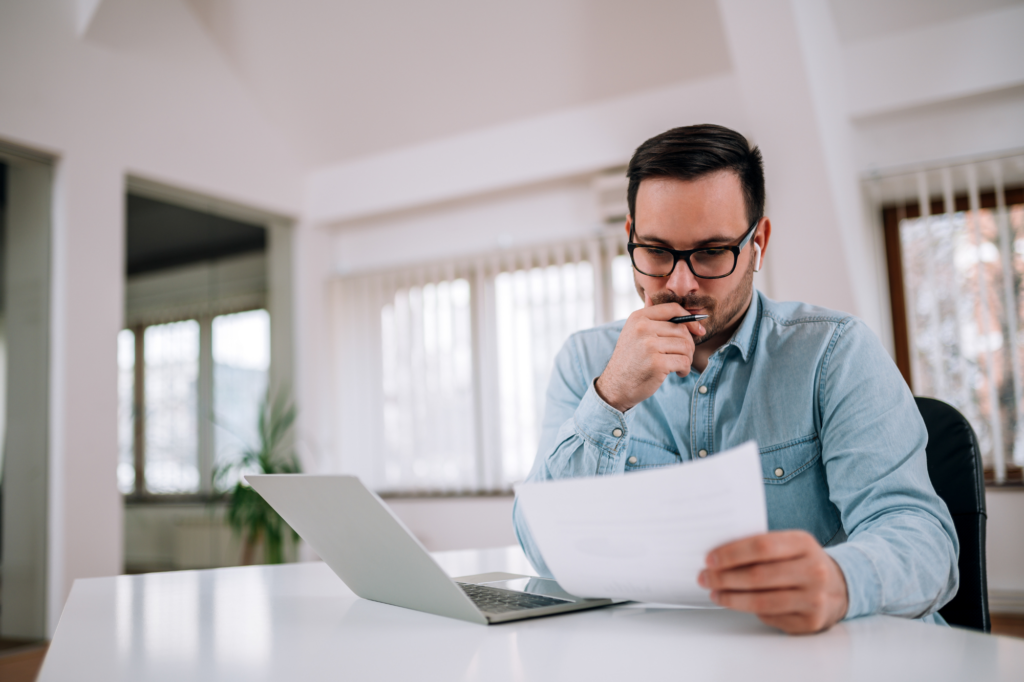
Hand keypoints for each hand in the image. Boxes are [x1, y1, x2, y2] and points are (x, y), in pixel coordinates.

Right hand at [595, 303, 704, 411]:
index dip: (690, 319)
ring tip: (679, 365)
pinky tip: (677, 373)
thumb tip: (650, 294)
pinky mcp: (656, 363)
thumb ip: (645, 315)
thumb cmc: (629, 360)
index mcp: (638, 318)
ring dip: (688, 358)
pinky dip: (684, 369)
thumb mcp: (632, 332)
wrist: (616, 386)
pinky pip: (684, 361)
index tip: (698, 330)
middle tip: (683, 356)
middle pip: (682, 330)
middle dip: (689, 345)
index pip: (673, 309)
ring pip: (686, 346)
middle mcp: (643, 328)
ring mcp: (649, 345)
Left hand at [698, 530, 848, 634]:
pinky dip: (746, 609)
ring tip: (714, 592)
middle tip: (704, 577)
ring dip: (731, 597)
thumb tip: (718, 555)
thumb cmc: (801, 562)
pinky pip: (770, 616)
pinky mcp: (810, 621)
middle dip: (724, 577)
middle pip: (758, 575)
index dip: (732, 553)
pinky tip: (732, 602)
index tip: (710, 558)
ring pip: (762, 601)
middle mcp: (813, 570)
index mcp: (804, 543)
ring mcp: (814, 598)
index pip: (762, 546)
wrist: (839, 587)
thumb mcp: (789, 545)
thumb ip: (761, 547)